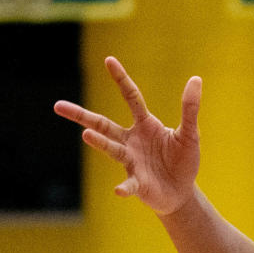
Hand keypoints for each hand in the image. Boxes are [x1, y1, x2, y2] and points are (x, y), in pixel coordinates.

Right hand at [54, 57, 201, 215]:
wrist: (181, 192)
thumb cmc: (183, 160)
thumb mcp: (189, 133)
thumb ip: (190, 108)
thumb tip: (195, 79)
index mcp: (145, 125)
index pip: (131, 97)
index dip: (121, 79)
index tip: (109, 60)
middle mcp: (132, 141)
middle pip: (103, 124)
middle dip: (81, 115)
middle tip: (58, 105)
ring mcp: (131, 162)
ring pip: (111, 149)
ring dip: (100, 142)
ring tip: (86, 135)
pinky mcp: (136, 184)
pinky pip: (128, 184)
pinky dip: (123, 187)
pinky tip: (118, 190)